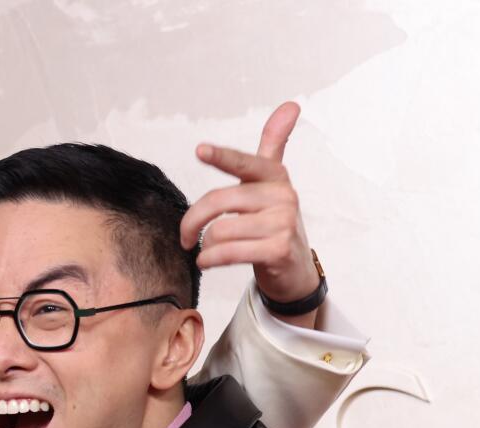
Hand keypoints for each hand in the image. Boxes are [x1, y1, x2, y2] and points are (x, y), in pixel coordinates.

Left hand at [178, 102, 320, 319]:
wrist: (294, 270)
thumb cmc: (274, 224)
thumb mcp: (273, 185)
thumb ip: (274, 147)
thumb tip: (290, 105)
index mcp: (275, 177)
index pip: (245, 163)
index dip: (222, 157)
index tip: (200, 150)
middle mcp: (282, 196)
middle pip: (220, 200)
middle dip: (192, 221)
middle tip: (184, 236)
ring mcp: (283, 223)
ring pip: (221, 229)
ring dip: (204, 245)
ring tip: (204, 251)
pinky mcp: (279, 250)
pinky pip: (229, 252)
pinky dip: (210, 259)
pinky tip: (206, 261)